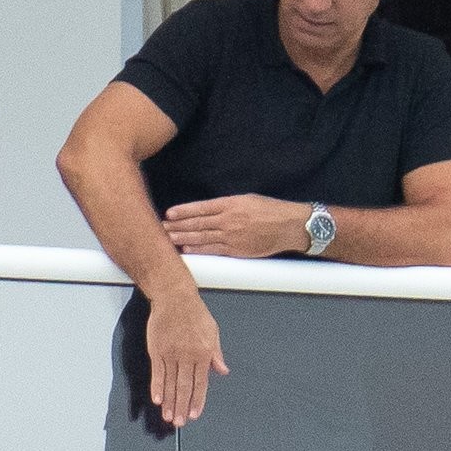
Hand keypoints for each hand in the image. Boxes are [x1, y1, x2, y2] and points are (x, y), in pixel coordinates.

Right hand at [145, 287, 229, 424]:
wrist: (174, 297)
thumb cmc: (195, 312)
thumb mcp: (213, 331)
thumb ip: (216, 354)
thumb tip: (223, 370)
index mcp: (203, 352)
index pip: (201, 383)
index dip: (197, 400)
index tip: (194, 414)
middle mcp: (187, 355)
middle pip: (184, 387)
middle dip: (182, 407)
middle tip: (180, 422)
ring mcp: (171, 353)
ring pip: (170, 383)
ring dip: (169, 401)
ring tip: (168, 416)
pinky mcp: (157, 350)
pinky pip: (157, 372)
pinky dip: (157, 387)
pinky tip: (157, 399)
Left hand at [162, 195, 306, 258]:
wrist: (290, 226)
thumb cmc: (271, 210)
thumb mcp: (247, 199)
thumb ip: (227, 205)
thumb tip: (209, 211)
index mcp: (231, 204)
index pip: (201, 208)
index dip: (183, 211)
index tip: (169, 213)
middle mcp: (229, 220)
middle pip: (197, 224)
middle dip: (177, 226)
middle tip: (161, 228)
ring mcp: (232, 237)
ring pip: (202, 238)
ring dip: (183, 238)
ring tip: (168, 238)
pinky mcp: (237, 251)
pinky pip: (214, 250)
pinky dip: (199, 250)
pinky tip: (187, 249)